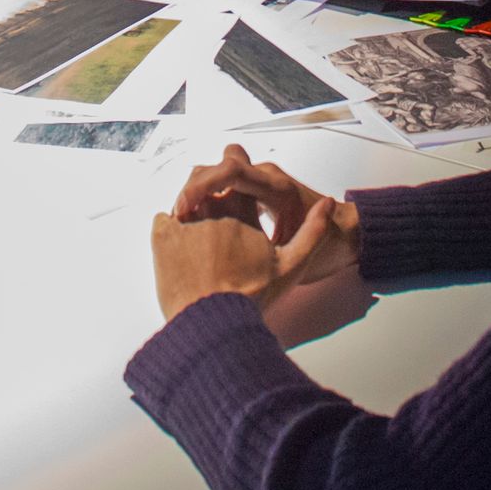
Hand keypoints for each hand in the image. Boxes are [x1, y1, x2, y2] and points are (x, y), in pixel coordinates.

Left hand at [173, 144, 360, 286]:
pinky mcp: (161, 236)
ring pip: (184, 197)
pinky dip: (172, 227)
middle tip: (216, 213)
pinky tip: (186, 249)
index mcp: (240, 209)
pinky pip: (164, 219)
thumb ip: (312, 231)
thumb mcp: (291, 266)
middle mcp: (210, 207)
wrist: (211, 323)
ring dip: (191, 207)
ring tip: (202, 238)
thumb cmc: (250, 296)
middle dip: (209, 187)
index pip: (235, 167)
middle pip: (205, 178)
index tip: (233, 181)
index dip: (233, 169)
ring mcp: (183, 220)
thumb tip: (329, 204)